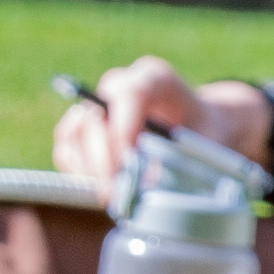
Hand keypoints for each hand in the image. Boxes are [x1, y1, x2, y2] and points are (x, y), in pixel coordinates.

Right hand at [53, 59, 273, 188]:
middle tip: (119, 191)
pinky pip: (66, 149)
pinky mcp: (83, 128)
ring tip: (111, 194)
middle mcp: (119, 86)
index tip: (132, 162)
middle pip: (94, 116)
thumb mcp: (207, 145)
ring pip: (72, 132)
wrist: (199, 127)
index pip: (129, 94)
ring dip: (88, 168)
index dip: (125, 130)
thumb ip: (181, 161)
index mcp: (154, 79)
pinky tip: (102, 188)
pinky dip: (79, 172)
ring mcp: (97, 105)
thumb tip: (147, 189)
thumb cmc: (205, 135)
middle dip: (104, 159)